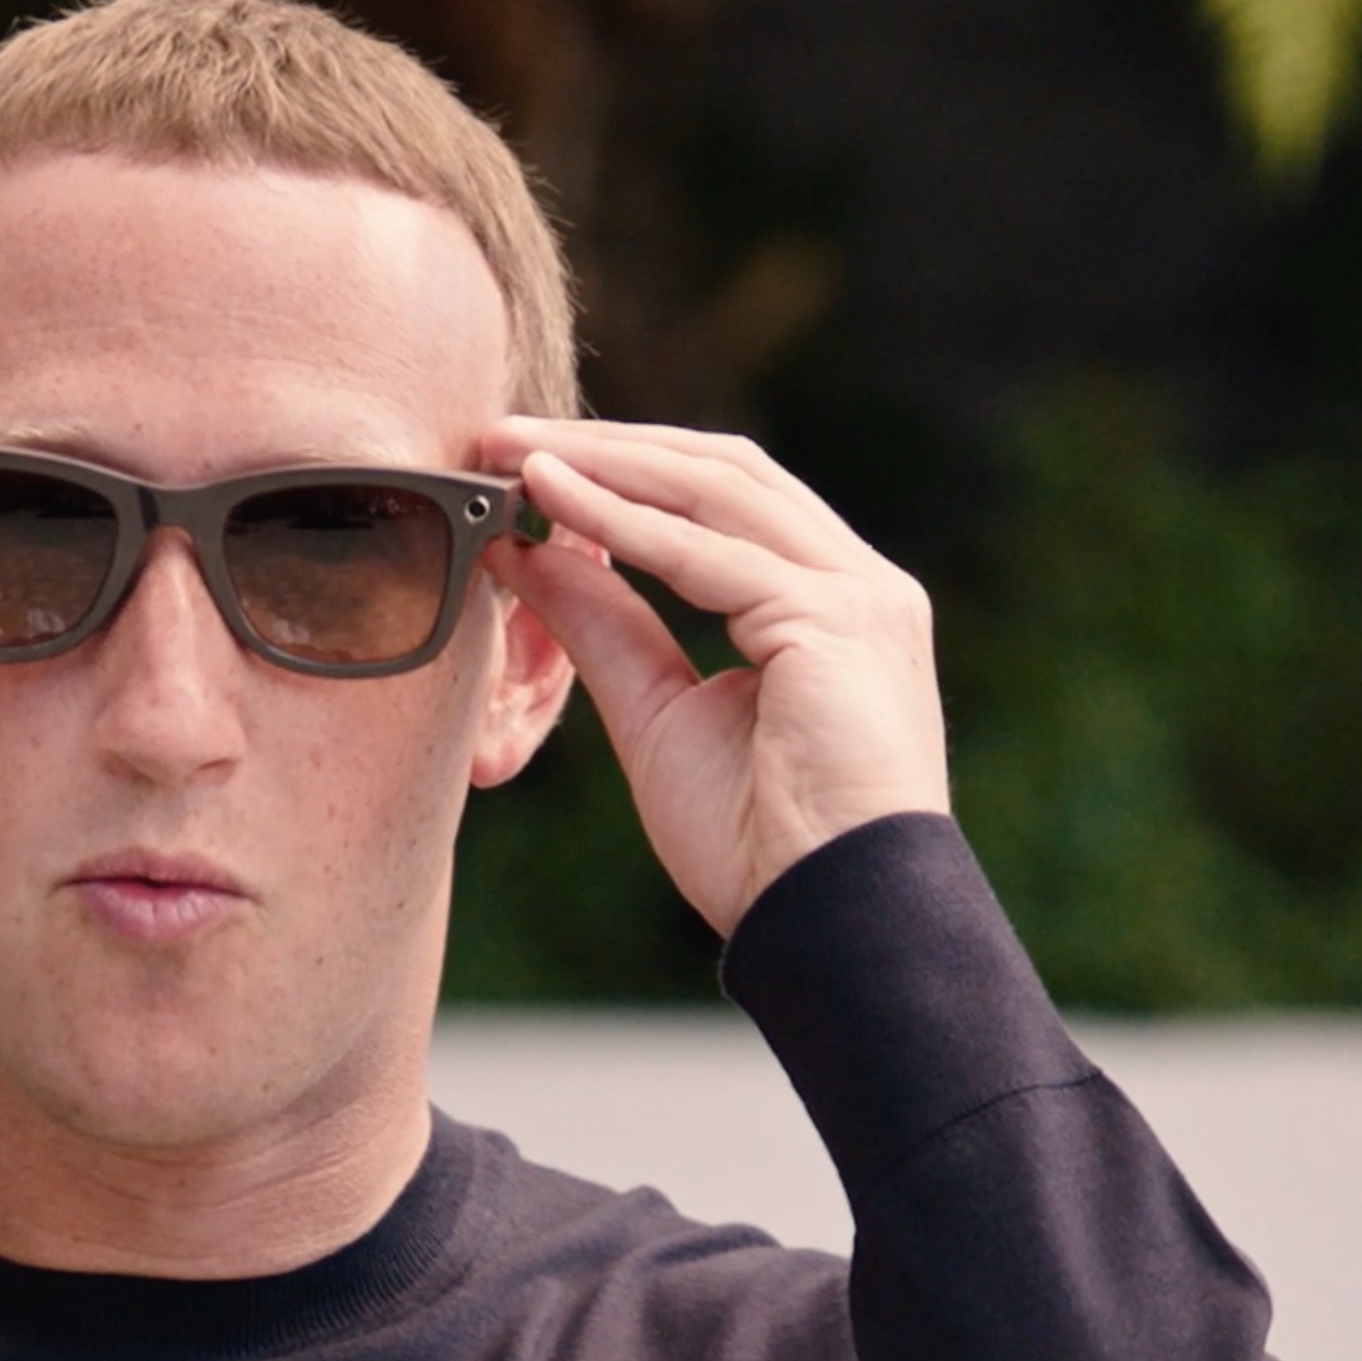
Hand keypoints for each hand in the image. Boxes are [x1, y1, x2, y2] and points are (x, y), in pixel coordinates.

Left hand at [479, 418, 948, 934]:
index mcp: (830, 604)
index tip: (523, 463)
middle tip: (501, 434)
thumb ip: (603, 628)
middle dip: (607, 446)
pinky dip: (620, 521)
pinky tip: (549, 500)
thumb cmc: (758, 845)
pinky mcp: (837, 621)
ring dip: (604, 464)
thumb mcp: (657, 716)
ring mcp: (859, 597)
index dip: (622, 469)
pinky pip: (708, 555)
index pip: (722, 500)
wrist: (830, 927)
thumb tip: (524, 553)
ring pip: (715, 491)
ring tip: (510, 451)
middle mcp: (859, 585)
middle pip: (722, 472)